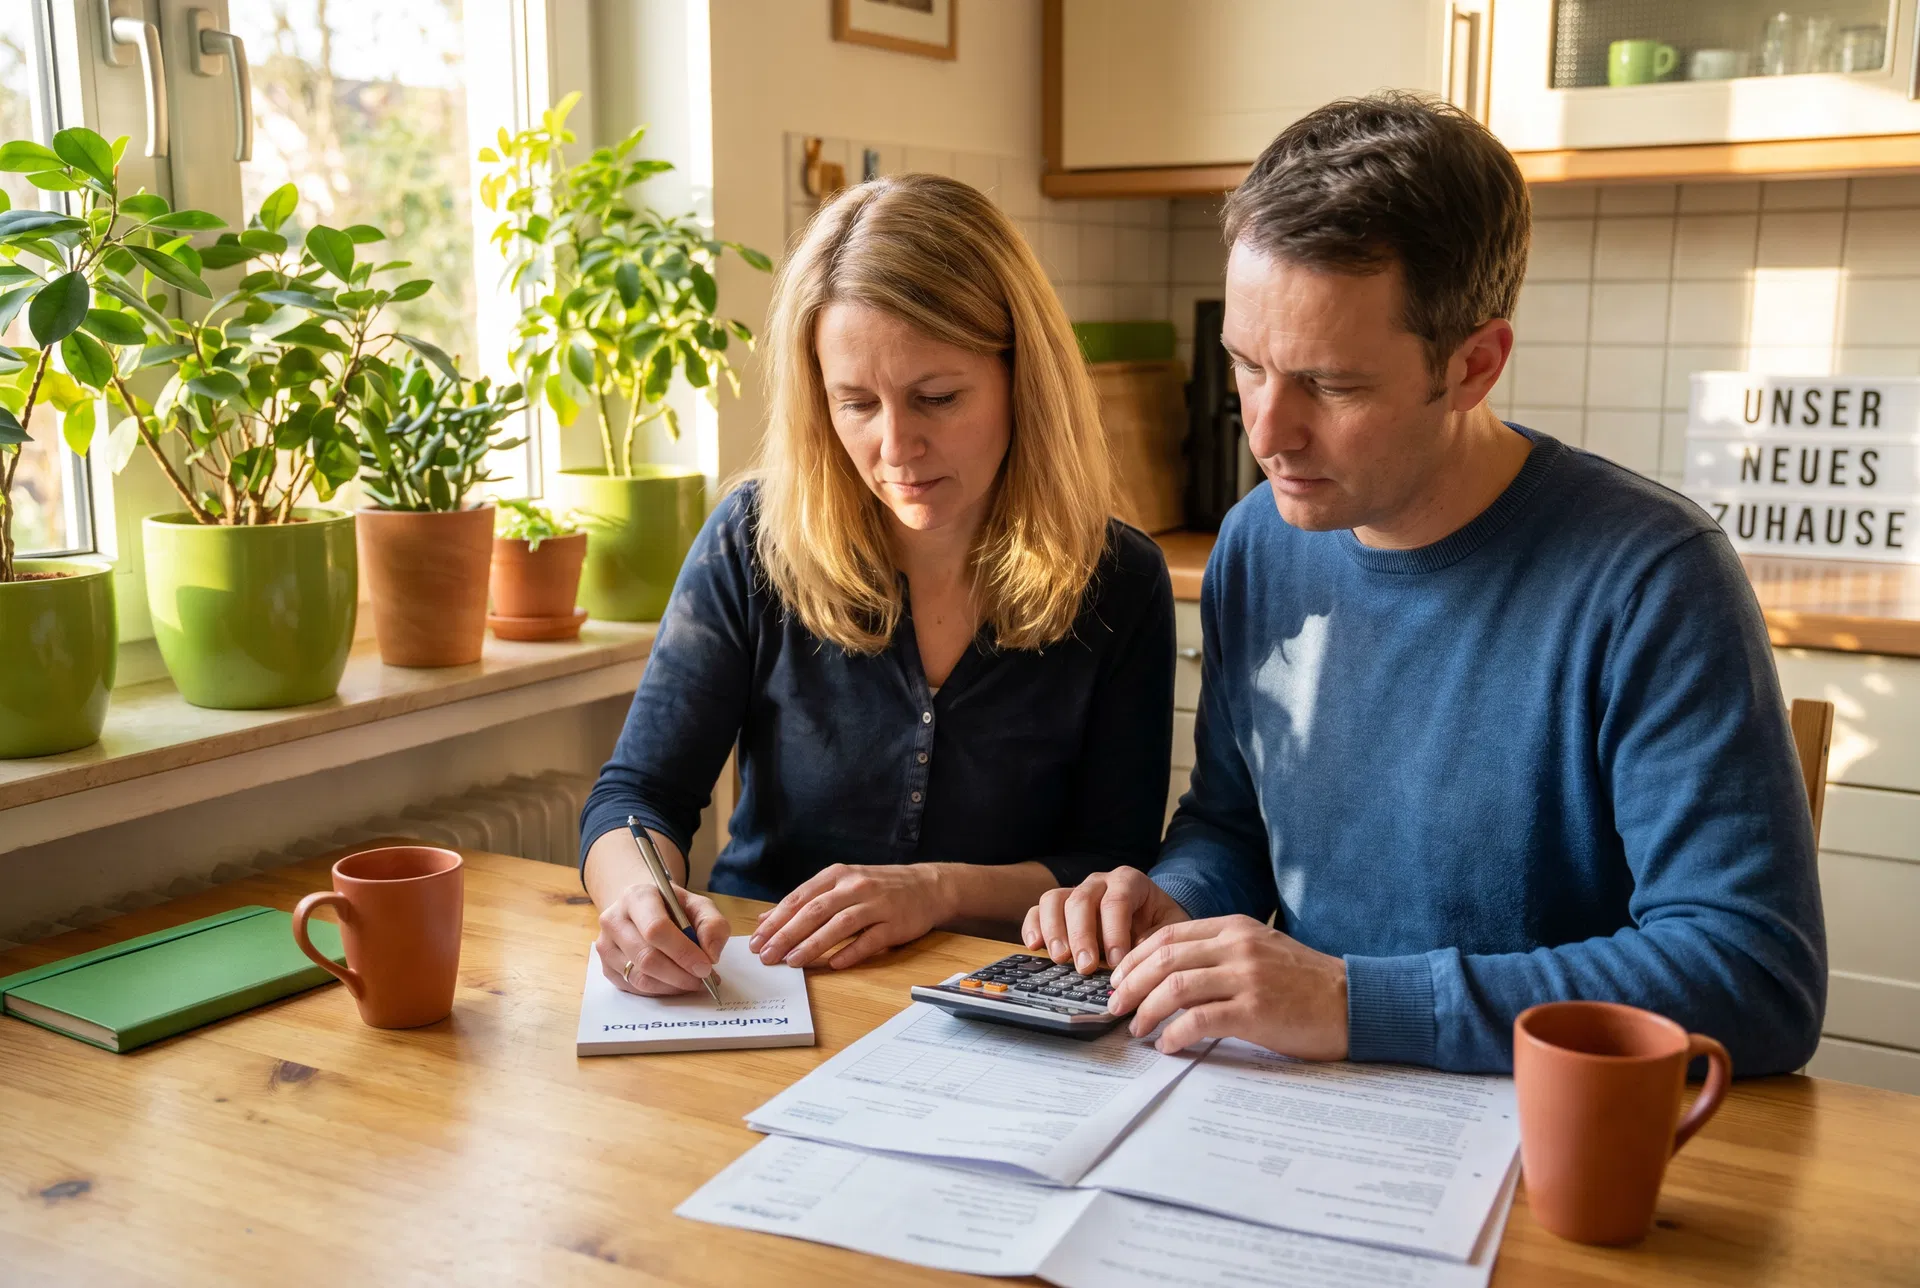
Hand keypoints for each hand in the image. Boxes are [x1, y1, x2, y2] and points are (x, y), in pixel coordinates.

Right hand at [594, 879, 730, 995]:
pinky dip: (660, 991)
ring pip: (639, 977)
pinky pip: (634, 988)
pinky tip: (675, 983)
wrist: (643, 909)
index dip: (682, 952)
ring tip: (693, 982)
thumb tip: (711, 954)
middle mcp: (614, 919)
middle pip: (646, 957)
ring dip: (672, 986)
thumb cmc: (672, 907)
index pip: (656, 929)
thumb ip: (713, 925)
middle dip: (679, 974)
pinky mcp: (606, 967)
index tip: (705, 966)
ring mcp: (606, 945)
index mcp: (637, 897)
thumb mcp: (698, 905)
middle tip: (703, 980)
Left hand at [750, 863, 953, 968]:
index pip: (799, 898)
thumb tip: (765, 918)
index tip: (756, 940)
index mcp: (837, 875)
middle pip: (815, 911)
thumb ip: (804, 900)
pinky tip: (833, 964)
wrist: (927, 886)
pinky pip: (870, 940)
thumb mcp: (840, 885)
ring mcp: (876, 904)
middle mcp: (855, 886)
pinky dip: (851, 952)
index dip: (775, 920)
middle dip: (787, 934)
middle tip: (767, 955)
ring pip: (839, 925)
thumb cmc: (878, 887)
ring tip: (793, 961)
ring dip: (813, 944)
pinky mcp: (895, 924)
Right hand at [1021, 866, 1189, 973]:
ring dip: (1054, 931)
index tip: (1116, 961)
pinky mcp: (1058, 909)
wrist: (1152, 920)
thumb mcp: (1171, 931)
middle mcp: (1099, 882)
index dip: (1114, 931)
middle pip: (1081, 899)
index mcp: (1129, 882)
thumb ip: (1158, 942)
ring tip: (1061, 958)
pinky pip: (1037, 910)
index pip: (1116, 900)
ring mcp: (1075, 892)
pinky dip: (1033, 926)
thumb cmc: (1161, 927)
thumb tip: (1136, 964)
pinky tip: (1035, 946)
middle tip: (1086, 967)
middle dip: (1082, 935)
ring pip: (1054, 900)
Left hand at [1106, 916, 1348, 1058]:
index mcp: (1235, 927)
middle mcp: (1237, 945)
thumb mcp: (1262, 950)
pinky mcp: (1256, 1010)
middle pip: (1164, 958)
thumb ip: (1221, 954)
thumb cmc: (1307, 983)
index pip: (1168, 935)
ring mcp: (1247, 976)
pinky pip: (1200, 1019)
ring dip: (1147, 1010)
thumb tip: (1173, 977)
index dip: (1136, 958)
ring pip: (1175, 986)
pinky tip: (1169, 1045)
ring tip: (1138, 1029)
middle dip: (1131, 984)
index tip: (1120, 979)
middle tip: (1116, 1006)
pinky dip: (1176, 1033)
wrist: (1354, 1001)